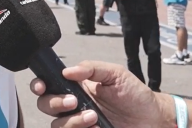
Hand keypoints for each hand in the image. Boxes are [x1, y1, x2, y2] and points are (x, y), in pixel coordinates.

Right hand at [30, 60, 172, 127]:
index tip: (42, 86)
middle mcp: (73, 106)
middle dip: (55, 103)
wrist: (153, 119)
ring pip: (57, 125)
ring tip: (93, 117)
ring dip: (72, 121)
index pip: (47, 85)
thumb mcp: (116, 74)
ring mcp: (79, 123)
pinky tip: (97, 127)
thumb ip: (91, 69)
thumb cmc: (135, 94)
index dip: (38, 85)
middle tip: (74, 102)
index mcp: (75, 86)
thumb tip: (67, 71)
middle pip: (45, 105)